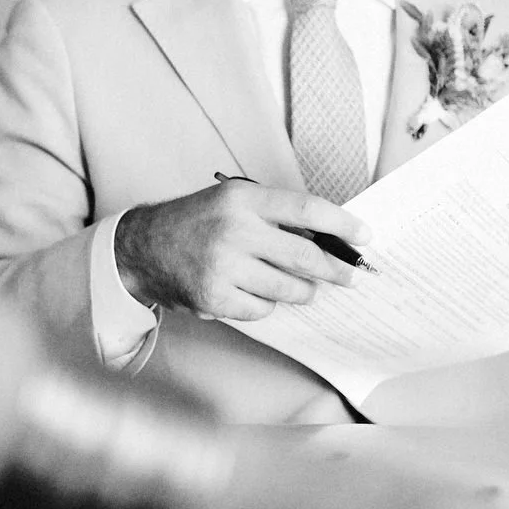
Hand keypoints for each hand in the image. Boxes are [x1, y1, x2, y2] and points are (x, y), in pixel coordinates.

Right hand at [114, 180, 368, 320]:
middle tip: (350, 276)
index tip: (365, 237)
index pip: (306, 209)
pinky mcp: (214, 298)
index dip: (342, 225)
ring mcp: (222, 267)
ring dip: (302, 291)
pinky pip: (263, 309)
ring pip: (289, 289)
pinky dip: (267, 303)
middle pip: (305, 257)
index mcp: (243, 200)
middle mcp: (233, 231)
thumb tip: (331, 239)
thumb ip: (277, 216)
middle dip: (336, 270)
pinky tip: (255, 292)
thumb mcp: (234, 202)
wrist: (143, 248)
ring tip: (300, 287)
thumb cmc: (197, 223)